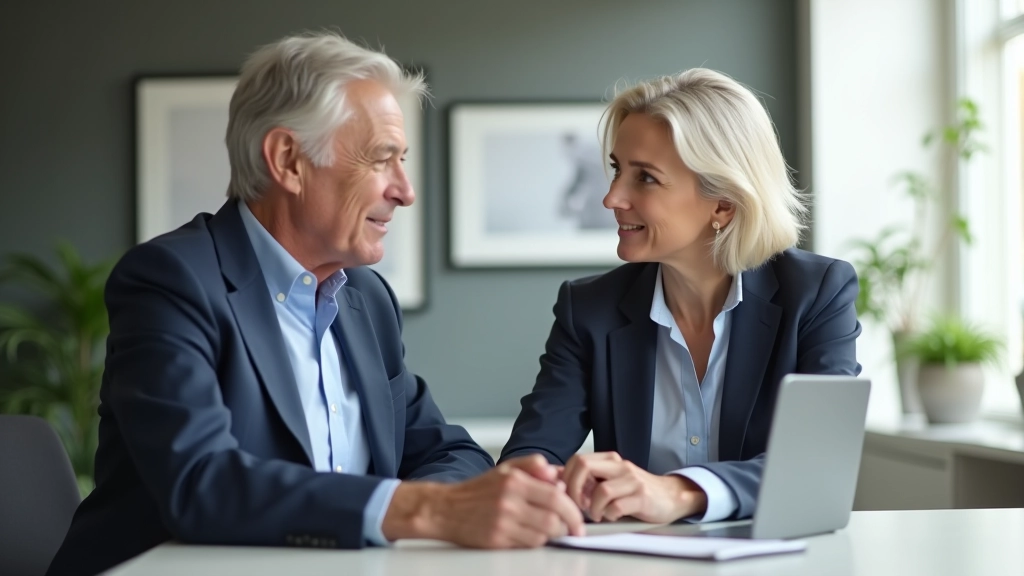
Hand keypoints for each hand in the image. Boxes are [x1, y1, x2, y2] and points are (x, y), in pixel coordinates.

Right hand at [382, 455, 584, 547]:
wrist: (445, 509)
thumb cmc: (477, 490)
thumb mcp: (505, 469)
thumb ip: (532, 465)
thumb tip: (556, 474)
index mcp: (514, 481)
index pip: (557, 496)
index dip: (573, 510)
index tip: (579, 518)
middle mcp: (509, 501)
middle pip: (554, 519)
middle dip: (568, 526)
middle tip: (572, 528)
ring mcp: (503, 522)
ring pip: (543, 535)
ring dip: (551, 535)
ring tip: (548, 529)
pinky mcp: (496, 540)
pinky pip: (528, 545)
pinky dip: (536, 542)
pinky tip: (531, 534)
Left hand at [562, 452, 707, 523]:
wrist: (669, 496)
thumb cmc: (634, 491)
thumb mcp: (609, 479)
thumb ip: (586, 478)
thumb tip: (555, 478)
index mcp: (609, 459)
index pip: (577, 459)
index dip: (566, 478)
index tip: (567, 494)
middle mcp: (620, 465)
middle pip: (584, 466)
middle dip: (574, 489)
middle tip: (577, 505)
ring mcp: (632, 480)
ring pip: (601, 490)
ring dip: (593, 508)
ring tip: (596, 515)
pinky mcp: (642, 497)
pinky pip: (616, 506)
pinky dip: (609, 515)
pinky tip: (611, 516)